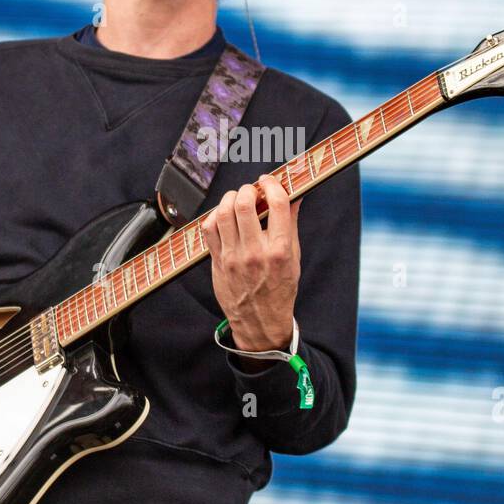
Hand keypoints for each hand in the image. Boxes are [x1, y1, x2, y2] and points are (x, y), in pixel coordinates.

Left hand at [202, 173, 300, 353]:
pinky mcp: (218, 261)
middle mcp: (256, 252)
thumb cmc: (279, 290)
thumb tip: (293, 197)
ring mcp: (233, 257)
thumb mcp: (294, 258)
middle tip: (252, 191)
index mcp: (280, 250)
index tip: (270, 181)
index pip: (277, 204)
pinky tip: (224, 216)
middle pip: (245, 204)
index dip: (273, 185)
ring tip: (237, 200)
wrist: (260, 322)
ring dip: (230, 198)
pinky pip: (209, 228)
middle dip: (249, 189)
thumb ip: (291, 225)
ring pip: (223, 212)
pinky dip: (215, 215)